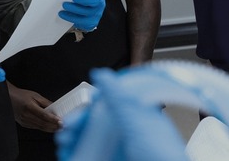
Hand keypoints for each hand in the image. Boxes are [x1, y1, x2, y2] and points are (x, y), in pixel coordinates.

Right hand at [7, 82, 60, 131]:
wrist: (9, 98)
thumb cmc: (21, 95)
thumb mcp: (35, 95)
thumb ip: (46, 102)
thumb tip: (55, 109)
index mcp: (29, 106)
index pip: (44, 115)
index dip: (53, 119)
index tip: (61, 121)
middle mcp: (26, 115)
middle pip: (43, 123)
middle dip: (54, 126)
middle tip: (63, 126)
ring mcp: (24, 121)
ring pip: (40, 127)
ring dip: (50, 129)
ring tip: (59, 128)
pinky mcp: (24, 124)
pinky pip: (36, 127)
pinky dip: (44, 128)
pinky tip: (50, 127)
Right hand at [56, 68, 186, 160]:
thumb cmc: (163, 155)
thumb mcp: (136, 120)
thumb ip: (118, 97)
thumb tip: (103, 75)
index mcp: (135, 116)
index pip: (108, 104)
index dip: (92, 105)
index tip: (82, 107)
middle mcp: (125, 133)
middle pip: (94, 123)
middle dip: (77, 123)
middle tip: (69, 127)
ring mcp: (117, 150)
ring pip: (88, 140)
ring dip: (72, 138)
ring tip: (65, 141)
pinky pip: (87, 156)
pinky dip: (74, 154)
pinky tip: (68, 153)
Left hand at [59, 0, 105, 30]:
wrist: (89, 3)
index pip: (93, 1)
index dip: (83, 0)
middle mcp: (98, 10)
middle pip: (87, 11)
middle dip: (74, 8)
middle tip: (64, 4)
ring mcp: (94, 18)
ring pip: (83, 20)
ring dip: (70, 16)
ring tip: (61, 12)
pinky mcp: (89, 25)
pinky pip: (80, 25)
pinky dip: (71, 20)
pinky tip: (64, 16)